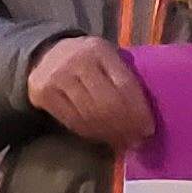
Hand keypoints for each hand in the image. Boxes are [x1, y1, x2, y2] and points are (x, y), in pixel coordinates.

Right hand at [26, 35, 157, 149]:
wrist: (47, 54)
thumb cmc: (90, 60)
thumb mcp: (109, 57)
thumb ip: (125, 77)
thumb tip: (145, 115)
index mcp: (100, 50)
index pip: (124, 85)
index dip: (138, 110)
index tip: (149, 128)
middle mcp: (77, 61)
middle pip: (106, 103)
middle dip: (126, 126)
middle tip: (137, 140)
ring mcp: (56, 77)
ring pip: (89, 116)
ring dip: (110, 134)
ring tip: (123, 143)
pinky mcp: (42, 94)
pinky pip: (72, 121)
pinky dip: (91, 133)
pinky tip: (103, 137)